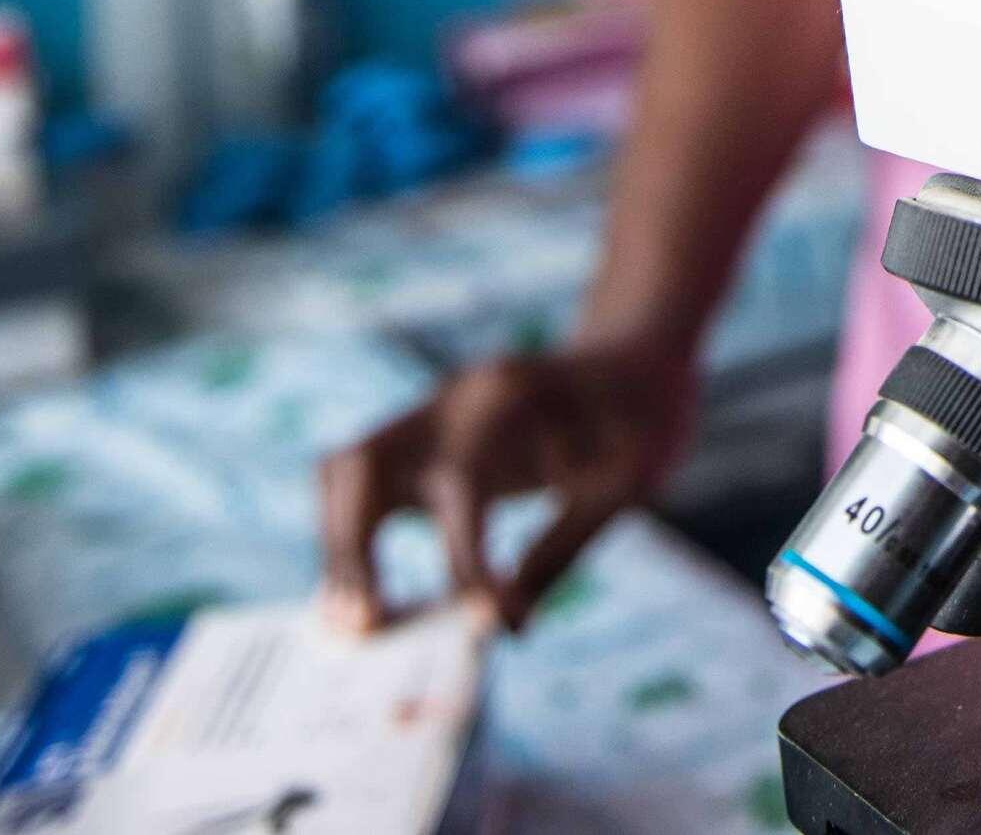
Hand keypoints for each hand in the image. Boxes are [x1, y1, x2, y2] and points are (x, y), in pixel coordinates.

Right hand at [317, 333, 694, 632]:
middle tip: (364, 628)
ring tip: (351, 621)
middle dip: (353, 552)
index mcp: (515, 399)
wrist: (637, 353)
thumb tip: (509, 628)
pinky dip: (346, 536)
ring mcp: (430, 413)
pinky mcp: (420, 435)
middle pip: (365, 465)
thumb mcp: (629, 480)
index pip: (466, 487)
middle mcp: (456, 400)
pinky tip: (360, 594)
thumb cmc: (642, 418)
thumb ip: (562, 548)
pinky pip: (354, 480)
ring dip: (337, 546)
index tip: (484, 625)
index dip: (469, 563)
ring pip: (344, 469)